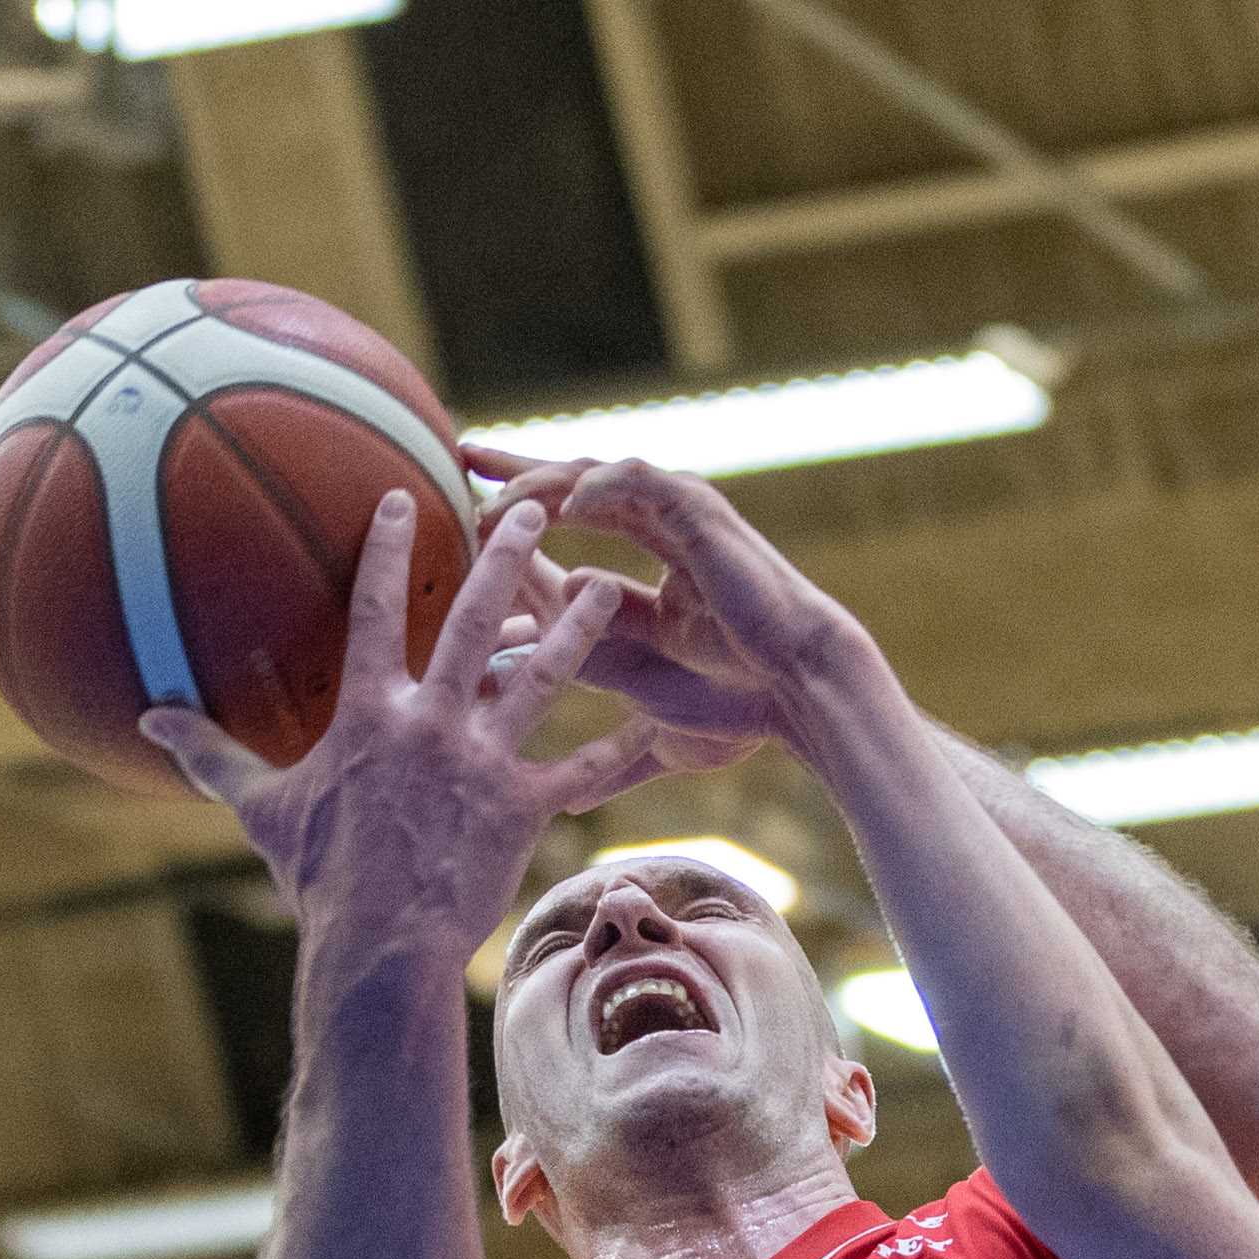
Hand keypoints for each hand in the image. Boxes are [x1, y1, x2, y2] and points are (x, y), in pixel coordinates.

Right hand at [141, 490, 638, 954]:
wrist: (377, 946)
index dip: (392, 550)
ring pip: (543, 677)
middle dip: (507, 557)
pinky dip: (620, 755)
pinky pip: (580, 775)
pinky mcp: (522, 809)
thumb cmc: (317, 878)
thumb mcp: (260, 810)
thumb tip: (147, 720)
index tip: (409, 499)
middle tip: (534, 507)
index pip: (379, 609)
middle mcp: (431, 722)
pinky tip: (658, 730)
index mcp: (369, 712)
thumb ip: (212, 755)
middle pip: (477, 620)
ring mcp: (482, 762)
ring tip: (612, 585)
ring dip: (581, 628)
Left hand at [456, 446, 879, 791]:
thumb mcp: (652, 723)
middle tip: (461, 453)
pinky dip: (597, 487)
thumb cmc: (739, 706)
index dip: (519, 514)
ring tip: (493, 502)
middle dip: (517, 468)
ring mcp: (681, 514)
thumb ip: (607, 754)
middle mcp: (663, 526)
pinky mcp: (699, 513)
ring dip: (541, 483)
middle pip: (574, 480)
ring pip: (595, 475)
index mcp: (647, 563)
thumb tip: (567, 805)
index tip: (464, 517)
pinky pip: (638, 482)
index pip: (569, 524)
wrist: (797, 691)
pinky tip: (559, 503)